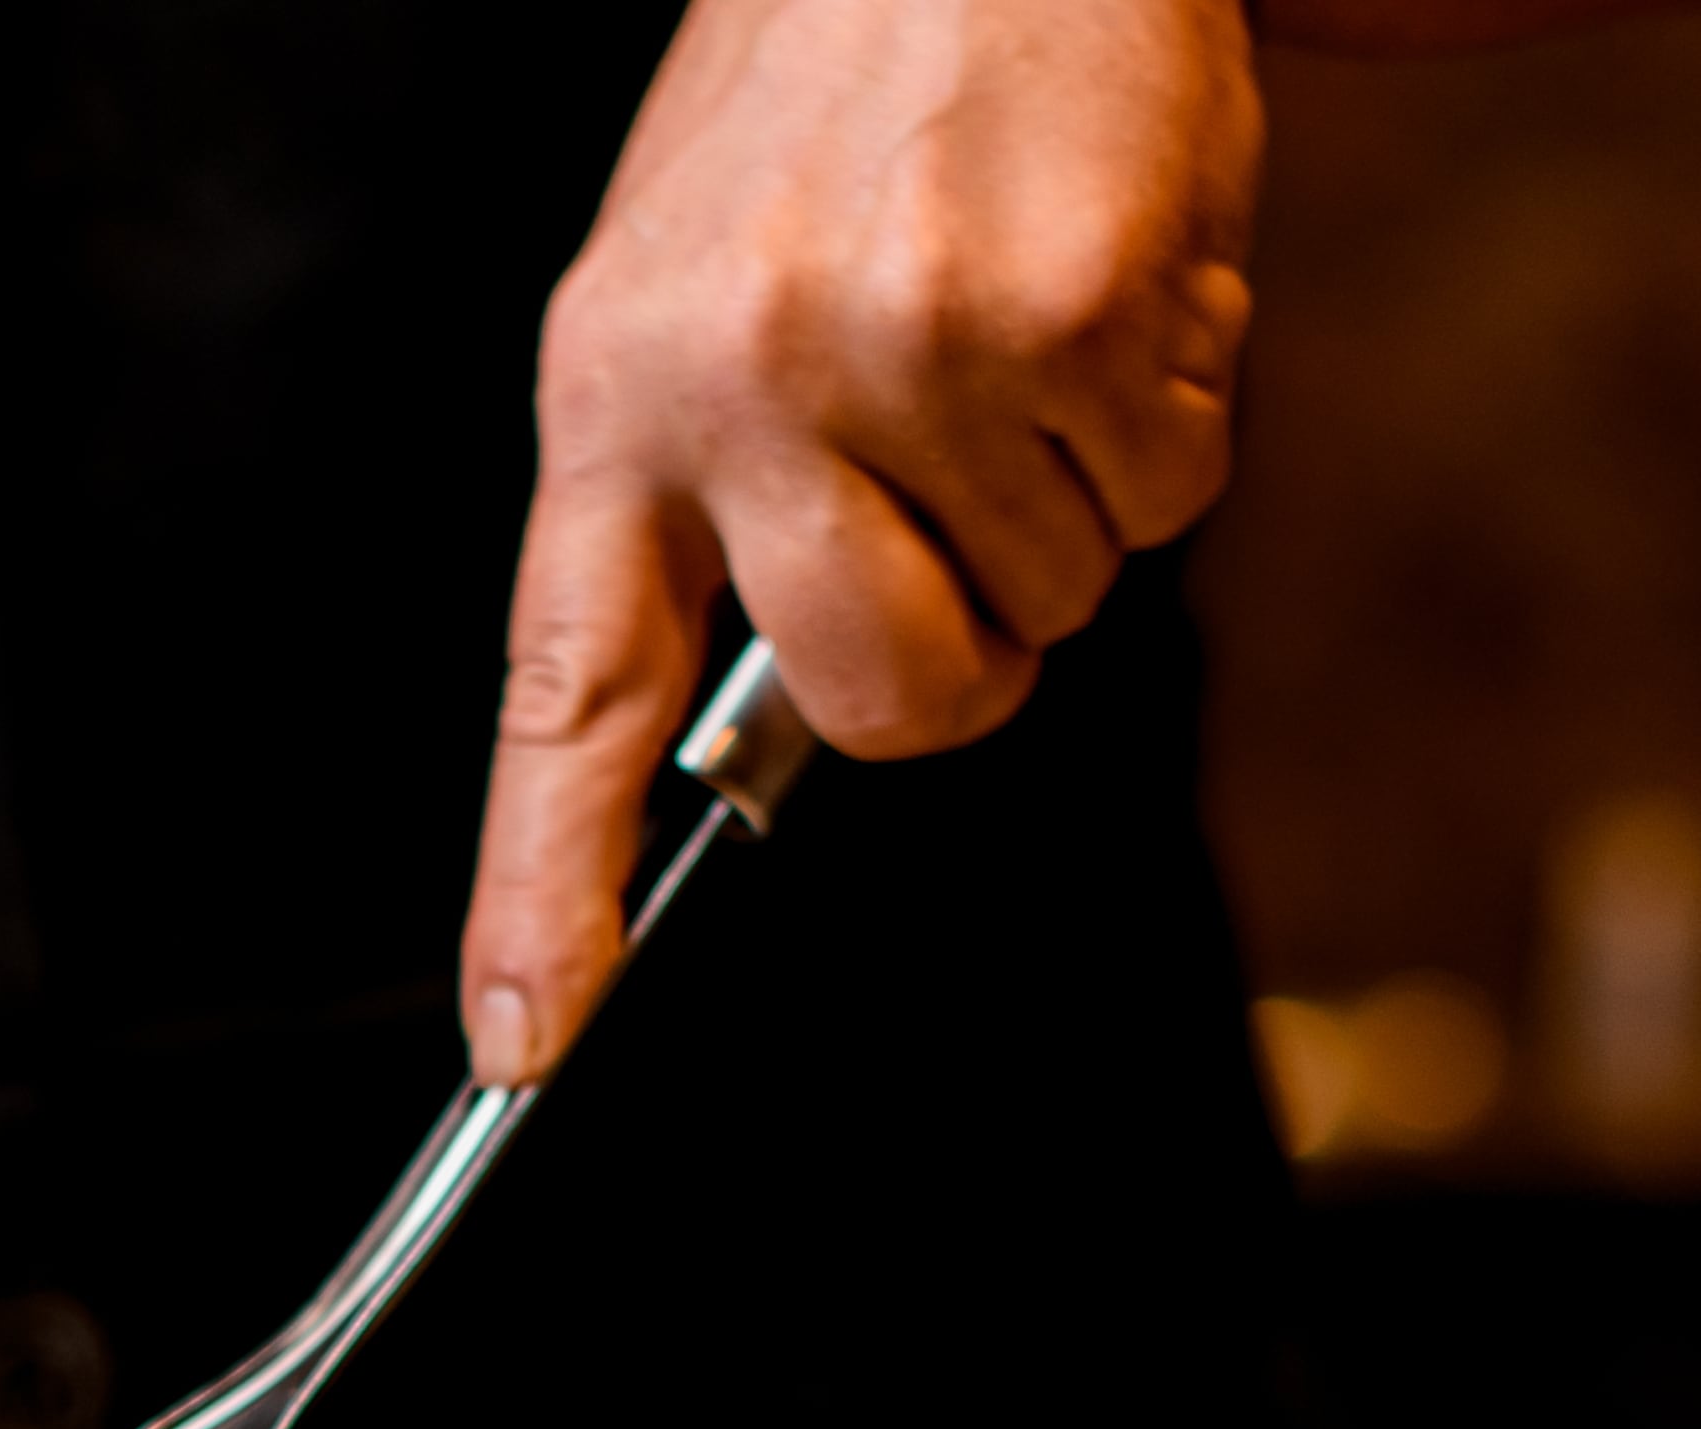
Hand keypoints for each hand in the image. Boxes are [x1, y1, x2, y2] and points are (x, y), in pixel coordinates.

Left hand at [460, 0, 1260, 1080]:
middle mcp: (742, 387)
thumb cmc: (821, 116)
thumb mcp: (684, 295)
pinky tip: (1100, 286)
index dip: (541, 888)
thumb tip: (772, 721)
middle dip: (967, 656)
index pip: (558, 698)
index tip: (526, 1040)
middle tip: (963, 510)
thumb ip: (699, 507)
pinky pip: (1175, 490)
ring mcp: (913, 352)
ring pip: (1057, 599)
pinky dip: (1171, 414)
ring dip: (1073, 496)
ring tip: (1010, 322)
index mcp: (609, 401)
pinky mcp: (1084, 313)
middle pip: (894, 702)